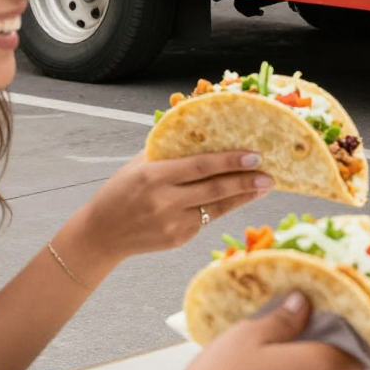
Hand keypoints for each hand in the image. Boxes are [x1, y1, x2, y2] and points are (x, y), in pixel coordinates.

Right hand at [78, 150, 271, 266]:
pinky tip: (238, 198)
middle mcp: (165, 201)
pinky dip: (223, 208)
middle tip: (269, 174)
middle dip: (245, 181)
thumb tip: (198, 130)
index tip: (253, 155)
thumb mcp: (138, 165)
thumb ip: (167, 150)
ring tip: (263, 186)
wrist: (100, 234)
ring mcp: (172, 223)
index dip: (229, 161)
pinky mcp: (177, 239)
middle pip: (214, 189)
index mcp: (155, 176)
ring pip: (216, 207)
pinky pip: (205, 220)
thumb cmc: (120, 192)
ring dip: (243, 197)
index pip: (200, 166)